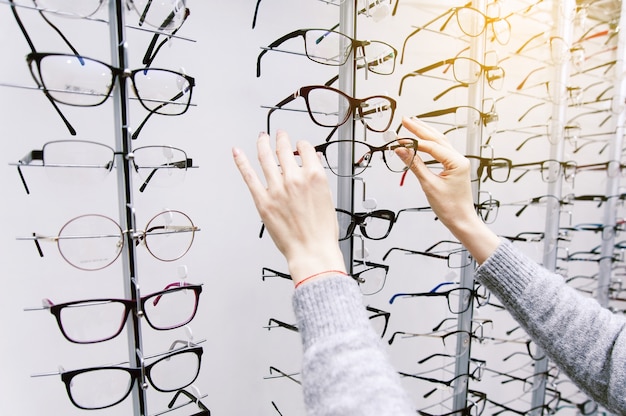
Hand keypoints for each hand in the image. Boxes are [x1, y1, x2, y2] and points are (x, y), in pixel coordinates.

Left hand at [233, 131, 345, 284]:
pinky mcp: (263, 201)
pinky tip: (237, 153)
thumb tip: (313, 165)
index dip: (302, 146)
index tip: (300, 146)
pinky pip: (249, 177)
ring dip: (263, 143)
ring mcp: (277, 189)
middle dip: (282, 139)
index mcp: (314, 176)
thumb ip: (318, 179)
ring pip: (266, 157)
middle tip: (280, 135)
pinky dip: (241, 163)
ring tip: (262, 137)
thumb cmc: (321, 232)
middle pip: (284, 150)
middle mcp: (294, 179)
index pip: (306, 149)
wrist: (312, 251)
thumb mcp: (328, 199)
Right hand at [395, 116, 499, 263]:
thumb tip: (402, 151)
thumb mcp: (429, 185)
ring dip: (425, 133)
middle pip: (437, 139)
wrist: (461, 221)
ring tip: (413, 123)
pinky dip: (430, 144)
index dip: (414, 142)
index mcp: (457, 162)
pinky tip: (423, 139)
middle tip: (405, 121)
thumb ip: (414, 165)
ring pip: (440, 142)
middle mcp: (459, 159)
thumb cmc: (450, 207)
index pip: (432, 146)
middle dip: (420, 129)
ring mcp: (457, 163)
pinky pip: (441, 151)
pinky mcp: (453, 168)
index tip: (399, 140)